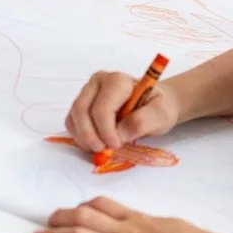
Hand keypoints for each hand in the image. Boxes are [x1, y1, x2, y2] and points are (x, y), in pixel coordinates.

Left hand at [31, 196, 221, 232]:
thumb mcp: (175, 229)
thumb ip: (160, 229)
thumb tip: (162, 231)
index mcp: (138, 220)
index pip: (104, 205)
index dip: (84, 206)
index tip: (73, 209)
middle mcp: (125, 231)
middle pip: (84, 217)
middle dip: (61, 218)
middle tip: (46, 221)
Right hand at [65, 70, 182, 150]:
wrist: (154, 104)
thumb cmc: (158, 107)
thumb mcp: (160, 114)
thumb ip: (143, 122)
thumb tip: (120, 134)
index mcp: (118, 81)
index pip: (102, 108)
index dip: (106, 131)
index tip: (116, 145)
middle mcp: (99, 81)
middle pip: (82, 110)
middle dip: (90, 135)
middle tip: (103, 151)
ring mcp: (88, 91)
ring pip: (74, 115)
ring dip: (83, 137)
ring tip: (100, 148)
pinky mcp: (83, 102)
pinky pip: (72, 120)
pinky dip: (78, 135)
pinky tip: (94, 143)